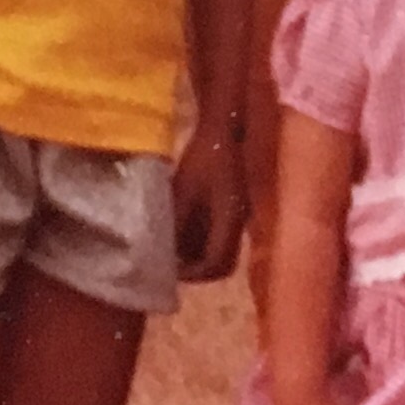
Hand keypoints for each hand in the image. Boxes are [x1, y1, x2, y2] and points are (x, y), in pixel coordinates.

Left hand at [173, 125, 249, 283]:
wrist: (226, 130)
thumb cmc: (204, 158)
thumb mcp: (183, 192)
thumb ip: (177, 225)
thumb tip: (165, 252)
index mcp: (230, 221)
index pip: (216, 264)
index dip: (193, 274)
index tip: (170, 270)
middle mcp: (239, 225)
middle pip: (223, 264)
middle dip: (198, 270)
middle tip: (172, 264)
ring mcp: (239, 217)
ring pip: (222, 251)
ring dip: (199, 256)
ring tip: (173, 248)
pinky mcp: (234, 209)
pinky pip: (220, 236)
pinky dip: (202, 241)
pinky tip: (183, 230)